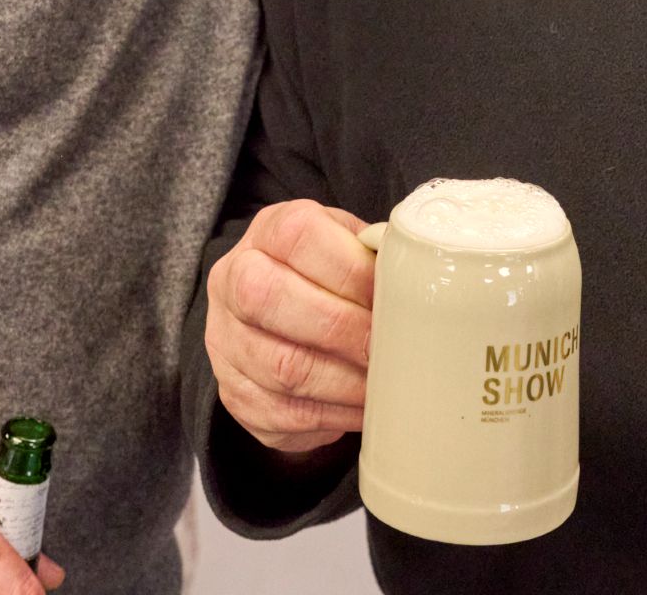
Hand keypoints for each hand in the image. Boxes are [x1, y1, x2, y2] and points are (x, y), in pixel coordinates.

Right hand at [205, 199, 375, 451]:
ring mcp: (226, 342)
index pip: (298, 236)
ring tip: (384, 383)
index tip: (392, 295)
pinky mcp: (236, 395)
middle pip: (270, 298)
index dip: (351, 269)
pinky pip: (284, 412)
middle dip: (343, 328)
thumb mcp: (345, 247)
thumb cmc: (324, 278)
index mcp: (267, 232)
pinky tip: (363, 408)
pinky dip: (335, 414)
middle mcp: (232, 282)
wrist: (273, 321)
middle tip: (387, 346)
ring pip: (280, 365)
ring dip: (344, 381)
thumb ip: (373, 253)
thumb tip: (420, 276)